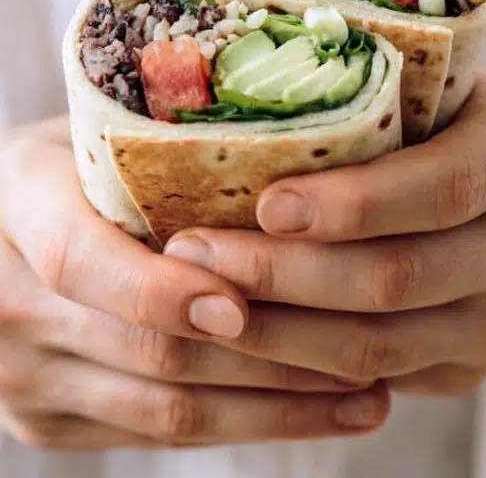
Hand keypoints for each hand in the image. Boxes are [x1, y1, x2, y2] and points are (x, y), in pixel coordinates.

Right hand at [0, 118, 388, 449]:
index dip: (164, 290)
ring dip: (277, 408)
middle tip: (365, 351)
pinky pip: (160, 437)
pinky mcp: (53, 421)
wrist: (19, 224)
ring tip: (367, 396)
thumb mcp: (107, 131)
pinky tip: (314, 410)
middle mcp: (5, 300)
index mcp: (19, 201)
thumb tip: (298, 178)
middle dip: (268, 359)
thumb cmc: (91, 159)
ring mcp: (26, 374)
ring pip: (167, 411)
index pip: (80, 259)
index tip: (244, 305)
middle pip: (148, 350)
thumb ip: (165, 152)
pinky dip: (246, 426)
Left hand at [166, 74, 485, 395]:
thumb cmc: (453, 123)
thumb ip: (371, 97)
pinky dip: (304, 365)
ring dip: (280, 331)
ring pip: (382, 347)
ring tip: (202, 301)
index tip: (263, 203)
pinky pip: (380, 380)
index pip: (443, 186)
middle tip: (193, 255)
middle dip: (285, 274)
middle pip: (401, 278)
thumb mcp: (436, 89)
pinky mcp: (473, 367)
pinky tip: (249, 337)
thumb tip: (236, 103)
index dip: (353, 203)